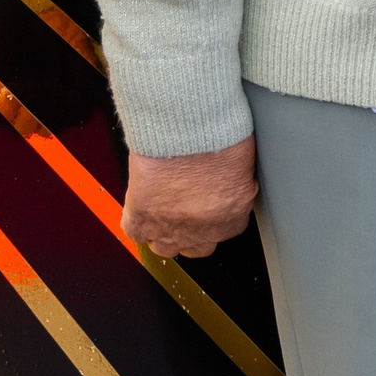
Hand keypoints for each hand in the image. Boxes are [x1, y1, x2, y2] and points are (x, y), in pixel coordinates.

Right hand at [121, 138, 256, 257]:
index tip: (208, 206)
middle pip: (195, 247)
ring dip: (163, 233)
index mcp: (231, 217)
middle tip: (185, 211)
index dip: (213, 217)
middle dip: (191, 233)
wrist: (188, 128)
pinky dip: (135, 223)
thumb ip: (234, 185)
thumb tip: (226, 183)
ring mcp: (169, 227)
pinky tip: (141, 208)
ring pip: (164, 247)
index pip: (223, 230)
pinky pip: (134, 232)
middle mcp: (201, 229)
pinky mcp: (141, 216)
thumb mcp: (241, 164)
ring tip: (162, 211)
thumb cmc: (219, 136)